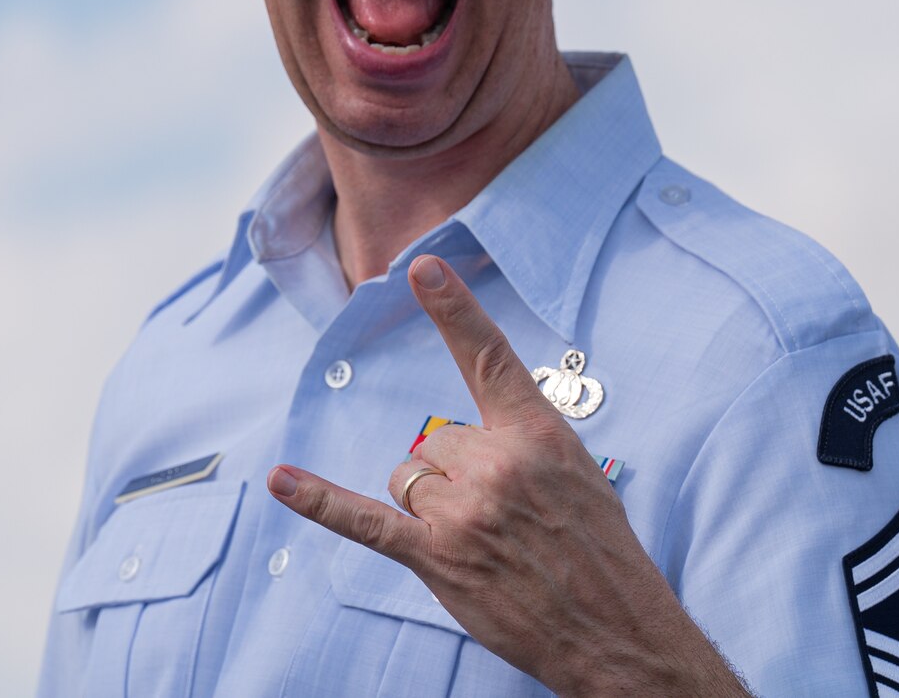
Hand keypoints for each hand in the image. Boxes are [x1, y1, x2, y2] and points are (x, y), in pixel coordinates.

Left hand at [268, 255, 746, 697]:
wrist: (615, 630)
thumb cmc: (600, 553)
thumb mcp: (578, 474)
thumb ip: (522, 442)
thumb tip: (465, 442)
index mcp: (537, 434)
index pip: (489, 357)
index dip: (455, 310)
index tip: (423, 269)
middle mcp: (497, 464)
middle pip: (434, 440)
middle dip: (455, 475)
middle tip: (501, 516)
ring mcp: (464, 512)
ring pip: (409, 477)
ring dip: (431, 506)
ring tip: (481, 541)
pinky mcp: (437, 558)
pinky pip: (367, 520)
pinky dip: (320, 501)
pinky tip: (283, 481)